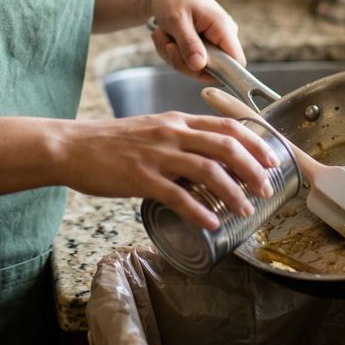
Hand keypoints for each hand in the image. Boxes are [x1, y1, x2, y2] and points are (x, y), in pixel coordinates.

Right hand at [58, 112, 277, 228]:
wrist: (72, 146)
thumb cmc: (111, 142)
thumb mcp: (150, 130)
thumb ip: (178, 140)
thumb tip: (209, 162)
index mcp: (175, 121)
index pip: (226, 124)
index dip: (255, 141)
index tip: (273, 159)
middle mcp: (170, 133)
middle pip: (224, 144)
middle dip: (252, 167)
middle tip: (266, 189)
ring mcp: (156, 155)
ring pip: (207, 170)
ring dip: (232, 192)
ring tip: (245, 210)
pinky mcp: (140, 178)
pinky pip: (177, 195)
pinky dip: (199, 211)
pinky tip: (211, 224)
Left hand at [143, 0, 244, 74]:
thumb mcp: (176, 19)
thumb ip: (188, 44)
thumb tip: (199, 66)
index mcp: (223, 27)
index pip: (237, 63)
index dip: (220, 72)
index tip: (193, 67)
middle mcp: (221, 37)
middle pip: (210, 70)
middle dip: (183, 61)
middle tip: (167, 44)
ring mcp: (211, 42)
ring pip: (194, 67)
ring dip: (172, 54)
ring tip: (163, 33)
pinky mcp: (200, 45)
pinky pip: (186, 60)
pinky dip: (170, 51)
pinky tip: (164, 35)